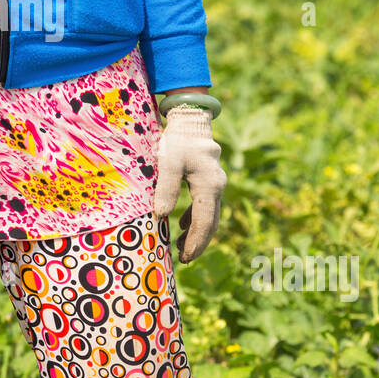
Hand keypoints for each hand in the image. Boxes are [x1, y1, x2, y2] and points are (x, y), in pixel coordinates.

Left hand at [153, 105, 226, 262]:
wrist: (191, 118)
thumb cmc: (178, 139)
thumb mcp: (168, 162)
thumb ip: (166, 188)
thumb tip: (162, 215)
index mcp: (209, 185)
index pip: (204, 222)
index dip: (196, 242)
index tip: (186, 257)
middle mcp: (216, 186)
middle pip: (210, 222)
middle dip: (198, 243)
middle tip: (184, 259)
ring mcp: (214, 183)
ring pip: (208, 215)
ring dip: (195, 232)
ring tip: (180, 247)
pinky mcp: (208, 179)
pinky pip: (204, 205)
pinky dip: (194, 218)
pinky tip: (181, 225)